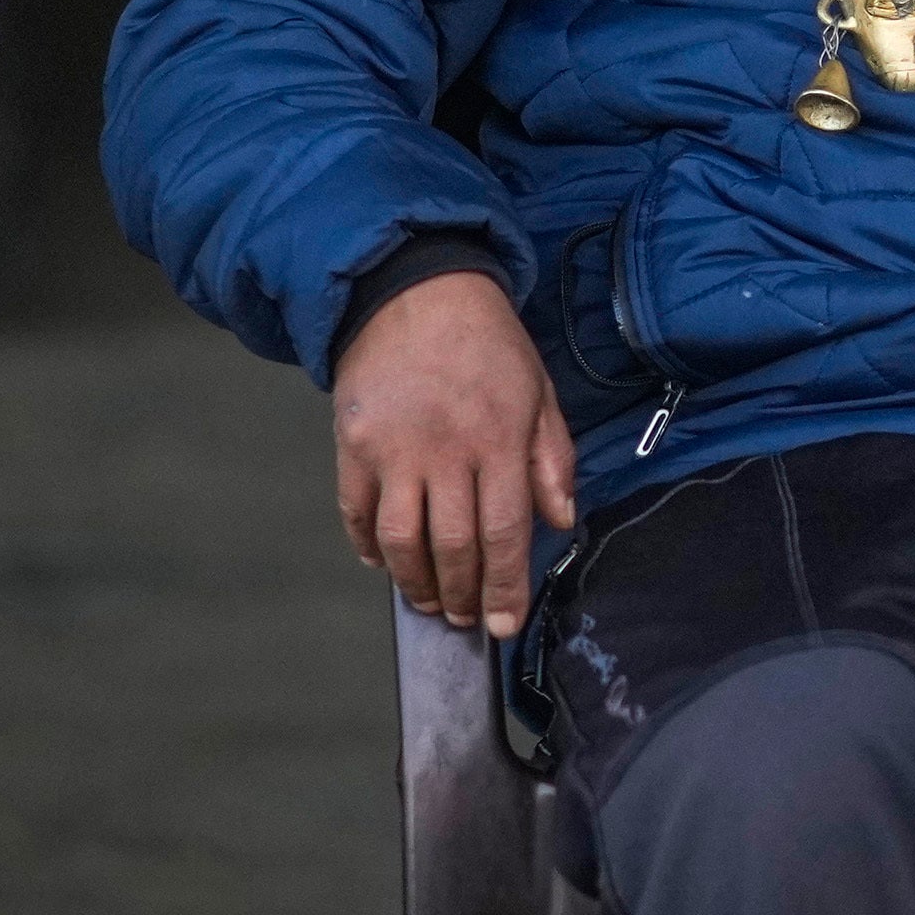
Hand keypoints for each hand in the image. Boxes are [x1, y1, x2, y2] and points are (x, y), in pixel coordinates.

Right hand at [333, 271, 576, 638]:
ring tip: (431, 600)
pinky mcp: (353, 443)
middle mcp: (444, 449)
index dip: (505, 588)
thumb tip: (561, 522)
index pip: (505, 533)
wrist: (414, 290)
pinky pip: (356, 511)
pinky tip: (385, 563)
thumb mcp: (539, 392)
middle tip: (467, 618)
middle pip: (451, 546)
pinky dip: (368, 547)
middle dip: (462, 595)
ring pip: (400, 539)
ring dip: (416, 582)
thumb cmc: (486, 343)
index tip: (504, 624)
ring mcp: (393, 448)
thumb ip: (553, 461)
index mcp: (498, 439)